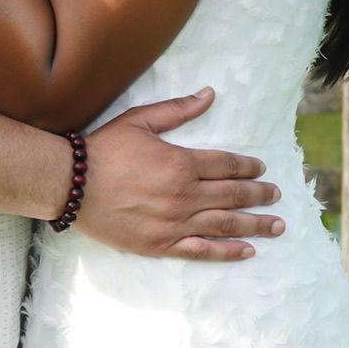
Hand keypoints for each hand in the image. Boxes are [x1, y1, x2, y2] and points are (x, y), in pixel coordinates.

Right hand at [74, 88, 283, 261]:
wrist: (71, 185)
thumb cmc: (103, 149)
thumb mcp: (140, 121)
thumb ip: (178, 110)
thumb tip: (209, 94)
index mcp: (181, 163)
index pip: (227, 165)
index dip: (248, 167)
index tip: (261, 170)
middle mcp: (184, 195)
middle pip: (233, 195)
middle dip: (259, 195)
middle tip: (277, 196)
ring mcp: (175, 223)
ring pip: (225, 225)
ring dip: (255, 225)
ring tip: (277, 226)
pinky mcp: (161, 245)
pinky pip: (202, 251)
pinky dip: (228, 252)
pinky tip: (248, 251)